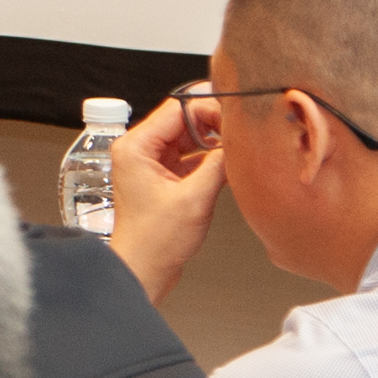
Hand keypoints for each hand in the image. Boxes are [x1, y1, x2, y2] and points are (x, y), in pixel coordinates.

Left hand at [107, 93, 225, 305]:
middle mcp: (139, 150)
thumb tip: (237, 143)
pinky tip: (228, 162)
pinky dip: (208, 158)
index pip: (176, 110)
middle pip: (181, 121)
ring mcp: (150, 163)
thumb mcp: (194, 199)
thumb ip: (217, 166)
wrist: (144, 269)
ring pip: (187, 138)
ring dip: (212, 141)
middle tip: (240, 131)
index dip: (207, 108)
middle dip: (213, 124)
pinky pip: (188, 156)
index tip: (233, 116)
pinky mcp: (161, 177)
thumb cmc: (155, 241)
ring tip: (238, 145)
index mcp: (136, 147)